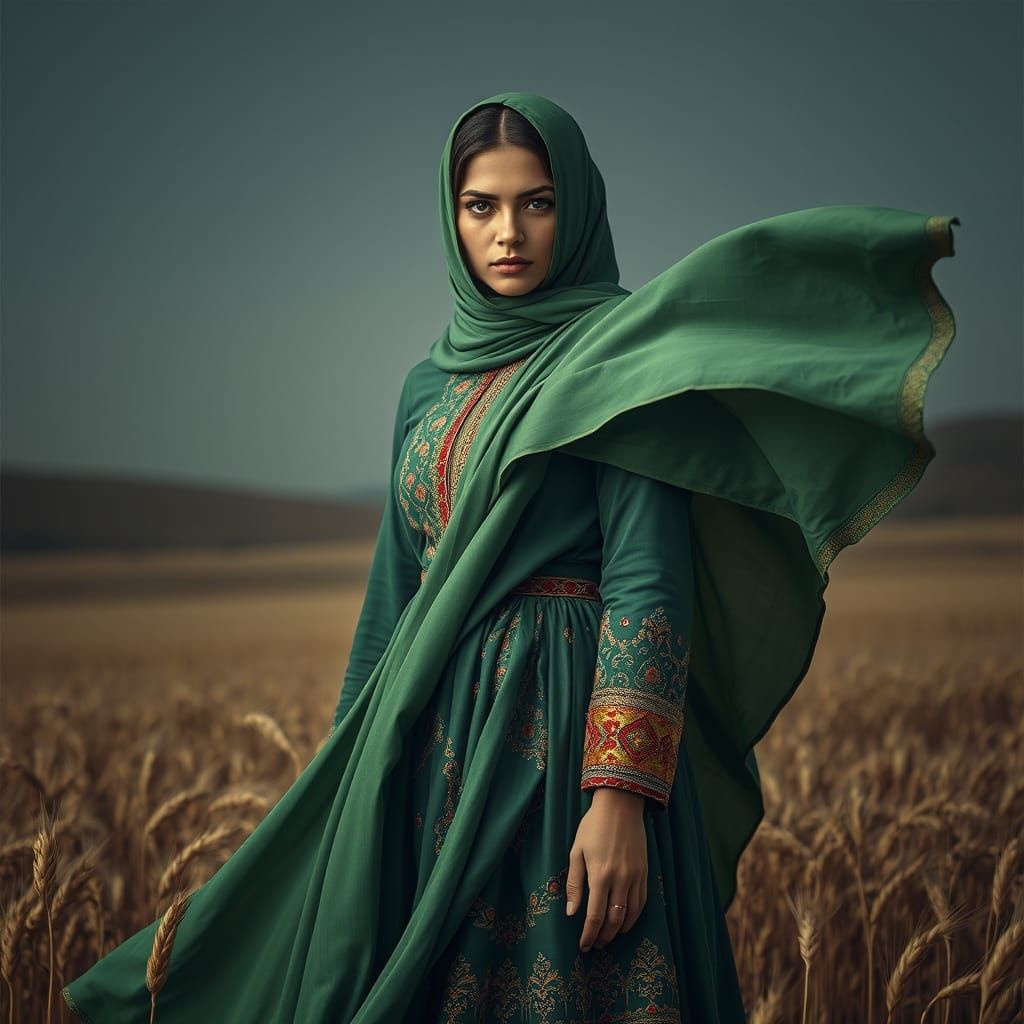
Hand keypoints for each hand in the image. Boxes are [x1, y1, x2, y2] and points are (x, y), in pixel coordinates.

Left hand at [565, 786, 647, 951]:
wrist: (620, 805)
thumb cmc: (593, 826)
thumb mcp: (576, 851)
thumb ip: (575, 883)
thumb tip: (571, 913)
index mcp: (600, 874)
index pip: (595, 916)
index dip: (589, 934)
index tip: (583, 946)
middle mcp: (620, 879)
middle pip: (614, 920)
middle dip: (604, 937)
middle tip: (595, 945)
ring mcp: (635, 876)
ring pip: (630, 915)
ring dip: (619, 931)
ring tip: (608, 937)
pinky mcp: (645, 872)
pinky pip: (642, 902)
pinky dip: (634, 917)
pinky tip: (625, 921)